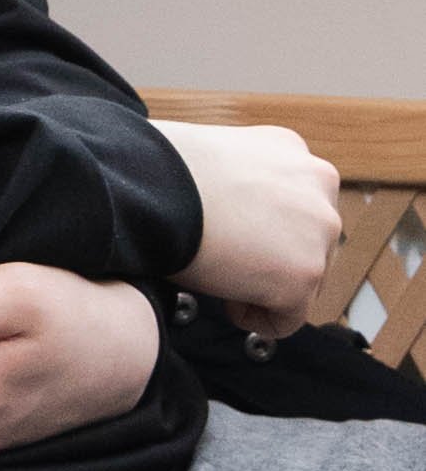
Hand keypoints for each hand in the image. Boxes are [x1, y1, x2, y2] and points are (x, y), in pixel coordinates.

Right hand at [154, 120, 340, 332]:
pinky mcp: (305, 273)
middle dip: (270, 259)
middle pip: (309, 243)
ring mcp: (318, 230)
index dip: (260, 229)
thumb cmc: (160, 168)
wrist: (152, 185)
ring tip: (222, 275)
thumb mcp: (216, 151)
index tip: (230, 235)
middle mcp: (317, 184)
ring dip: (262, 286)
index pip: (297, 206)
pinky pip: (287, 319)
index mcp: (292, 151)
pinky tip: (224, 298)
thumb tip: (231, 204)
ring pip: (303, 282)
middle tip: (226, 257)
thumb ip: (241, 177)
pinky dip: (254, 317)